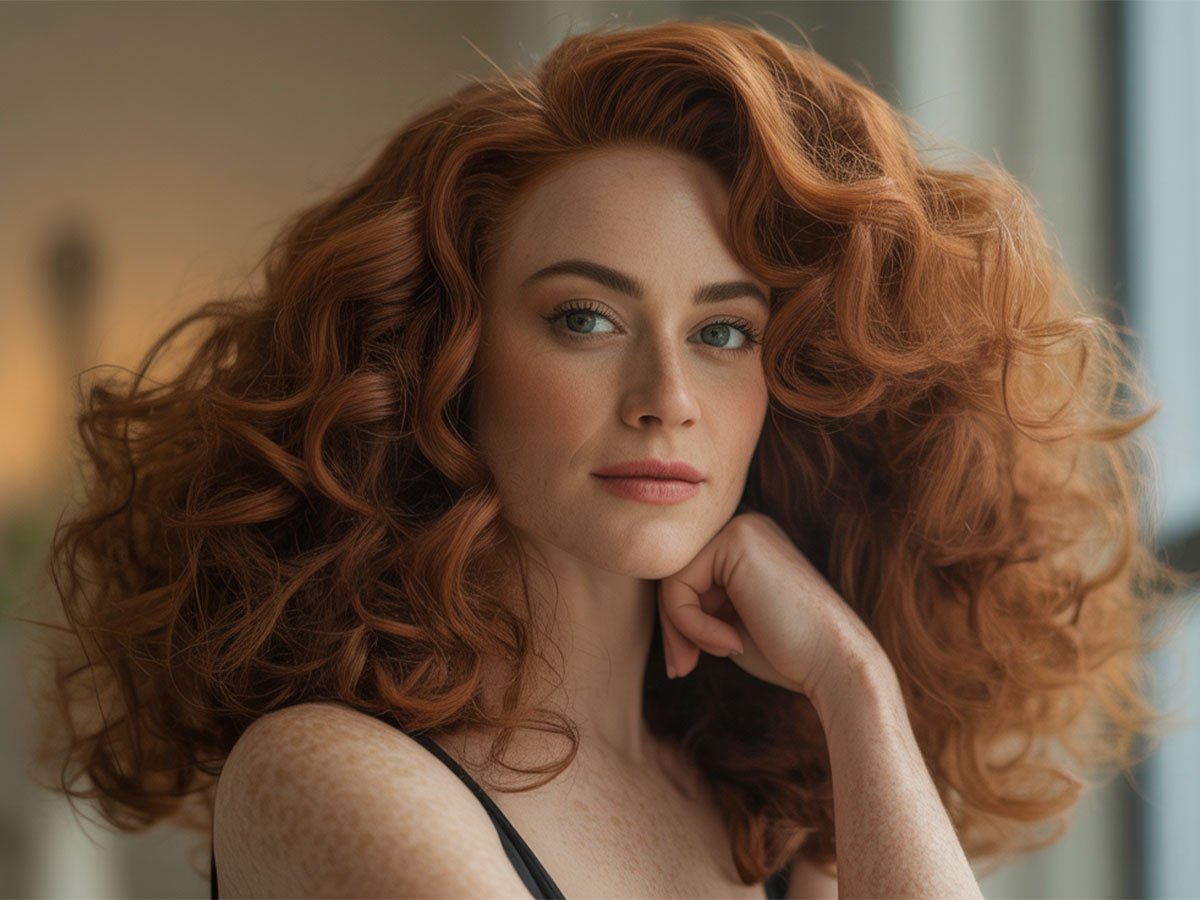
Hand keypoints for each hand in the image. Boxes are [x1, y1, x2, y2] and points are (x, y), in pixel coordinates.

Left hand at [656, 511, 884, 701]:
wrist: (836, 664)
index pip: (683, 577)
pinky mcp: (737, 539)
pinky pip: (679, 584)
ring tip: (708, 658)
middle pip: (672, 573)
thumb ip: (696, 604)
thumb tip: (651, 605)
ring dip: (680, 629)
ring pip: (670, 578)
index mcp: (745, 545)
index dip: (675, 624)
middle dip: (671, 627)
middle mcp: (743, 527)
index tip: (683, 665)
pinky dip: (691, 624)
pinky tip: (730, 643)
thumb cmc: (786, 653)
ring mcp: (741, 527)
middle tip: (681, 670)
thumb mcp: (727, 623)